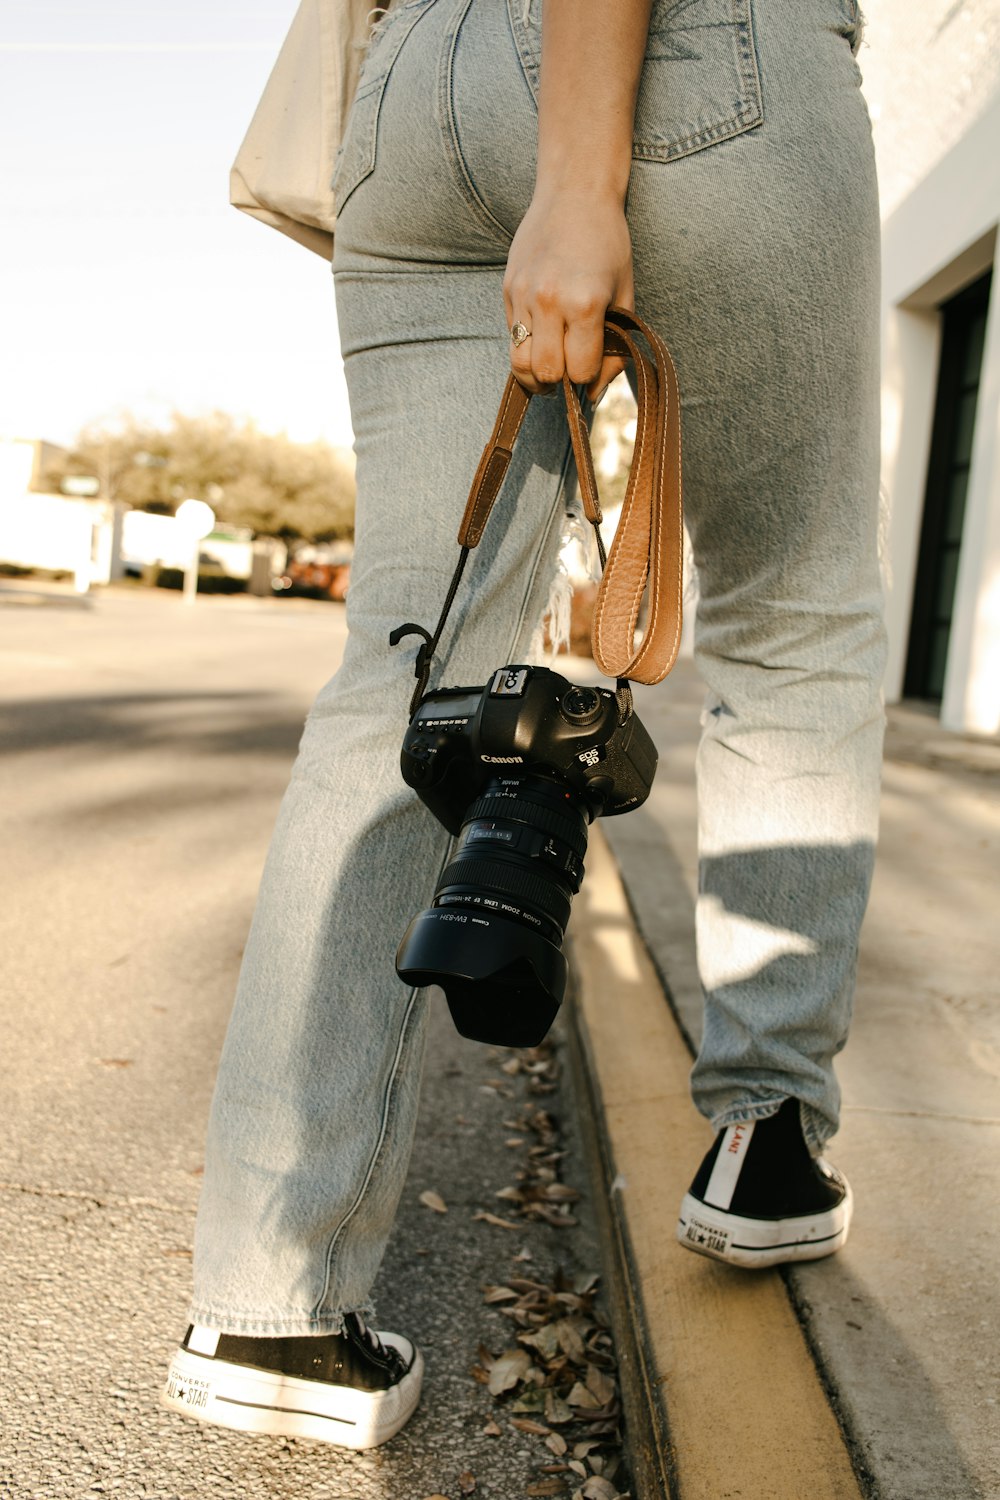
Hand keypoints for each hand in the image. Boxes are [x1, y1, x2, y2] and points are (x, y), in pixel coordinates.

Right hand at [503, 185, 633, 402]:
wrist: (574, 193)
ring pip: (520, 363)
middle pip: (547, 373)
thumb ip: (614, 346)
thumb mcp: (624, 294)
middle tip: (571, 370)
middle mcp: (549, 302)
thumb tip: (597, 392)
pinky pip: (512, 338)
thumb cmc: (607, 243)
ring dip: (536, 374)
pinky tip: (542, 336)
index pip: (580, 370)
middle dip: (562, 381)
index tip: (593, 370)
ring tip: (550, 368)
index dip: (589, 378)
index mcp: (585, 303)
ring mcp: (523, 296)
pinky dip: (526, 347)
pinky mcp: (508, 290)